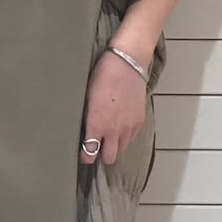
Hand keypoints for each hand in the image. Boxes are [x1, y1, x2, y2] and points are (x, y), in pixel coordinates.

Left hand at [79, 48, 147, 165]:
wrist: (127, 62)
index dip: (85, 156)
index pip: (89, 153)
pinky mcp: (139, 121)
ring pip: (121, 149)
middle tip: (96, 147)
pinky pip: (131, 138)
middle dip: (101, 155)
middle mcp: (114, 130)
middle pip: (108, 158)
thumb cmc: (103, 75)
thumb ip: (86, 119)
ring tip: (109, 136)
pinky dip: (125, 137)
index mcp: (97, 124)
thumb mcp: (87, 97)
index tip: (82, 154)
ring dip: (114, 146)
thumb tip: (83, 131)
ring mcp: (129, 126)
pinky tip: (120, 127)